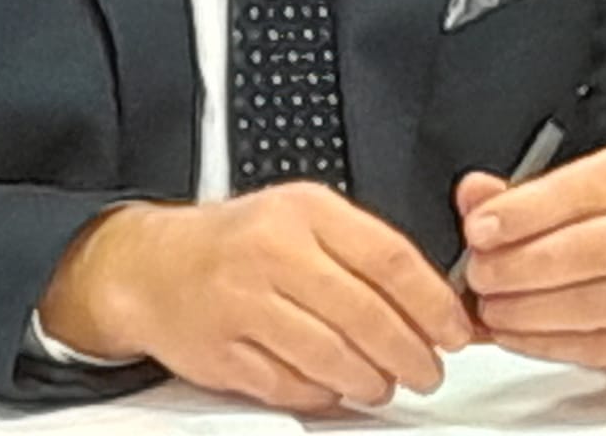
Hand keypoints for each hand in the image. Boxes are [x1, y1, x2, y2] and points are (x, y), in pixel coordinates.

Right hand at [37, 182, 470, 411]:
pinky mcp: (223, 352)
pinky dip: (324, 395)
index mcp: (302, 211)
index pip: (389, 258)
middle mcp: (271, 252)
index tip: (455, 331)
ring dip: (372, 382)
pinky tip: (334, 387)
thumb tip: (432, 302)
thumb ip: (361, 249)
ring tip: (382, 382)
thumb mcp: (299, 217)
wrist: (151, 266)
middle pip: (366, 316)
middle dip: (411, 355)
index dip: (432, 304)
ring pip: (334, 359)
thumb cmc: (237, 242)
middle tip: (428, 370)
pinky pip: (293, 387)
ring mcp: (243, 304)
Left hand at [454, 145, 605, 376]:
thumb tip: (474, 193)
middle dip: (518, 266)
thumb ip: (518, 194)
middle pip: (584, 251)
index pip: (576, 190)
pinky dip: (545, 343)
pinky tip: (514, 333)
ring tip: (489, 308)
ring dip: (527, 311)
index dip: (521, 213)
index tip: (477, 230)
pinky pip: (597, 347)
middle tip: (477, 275)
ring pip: (589, 305)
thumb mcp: (573, 192)